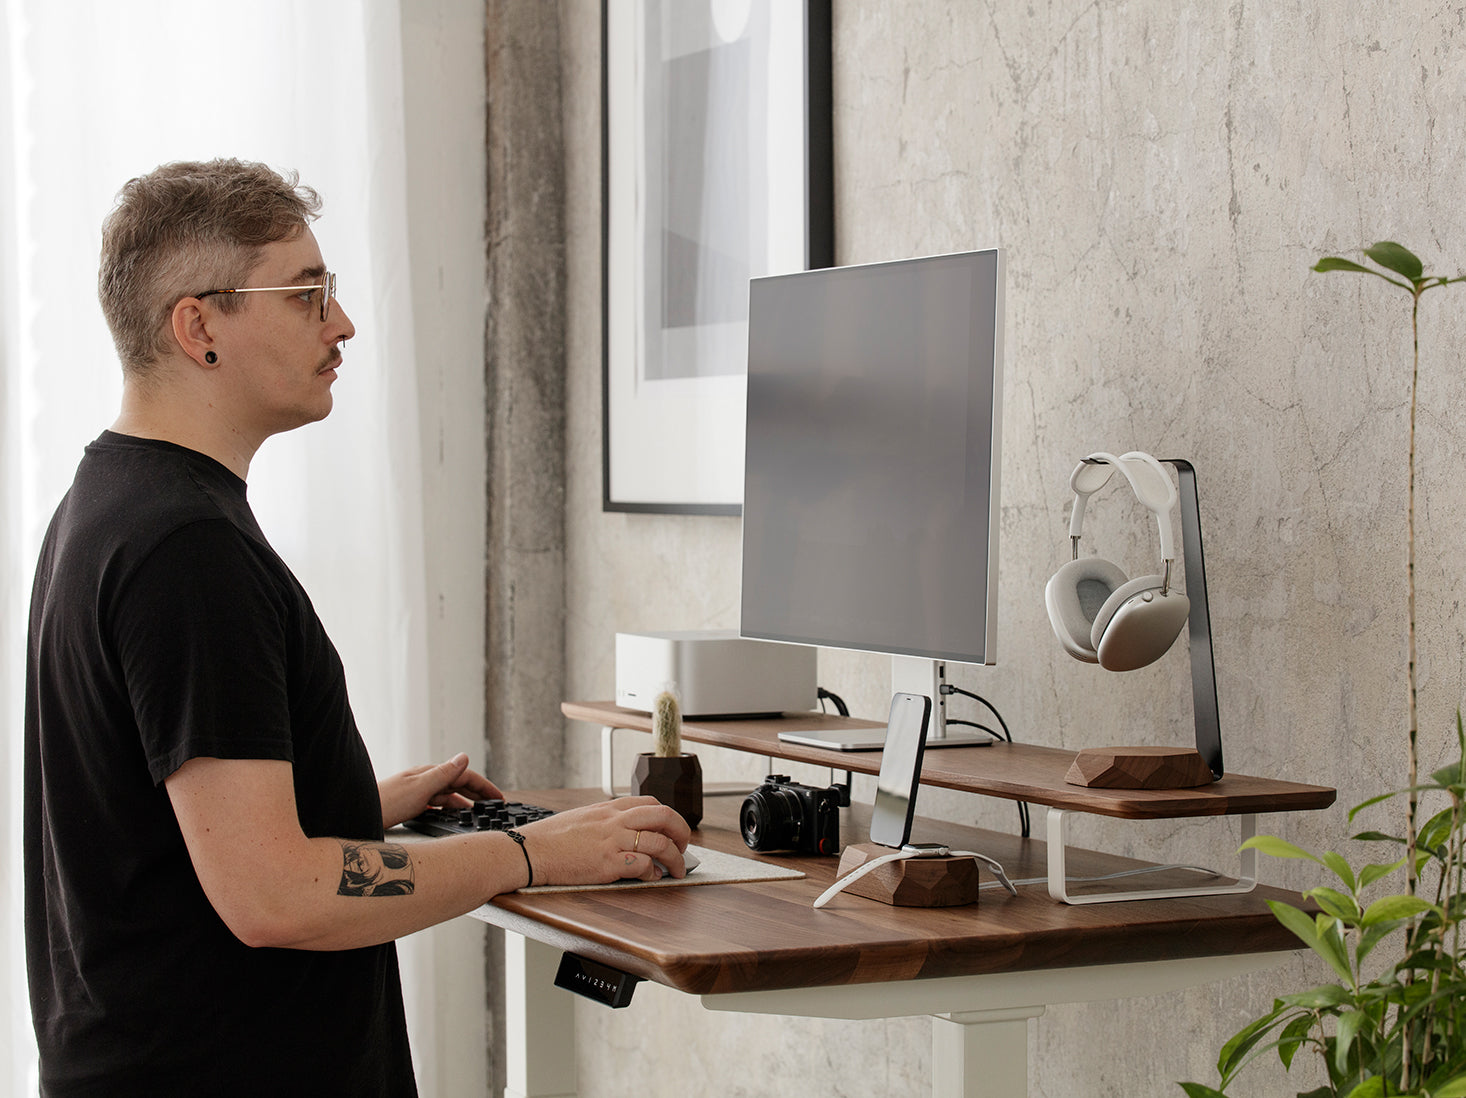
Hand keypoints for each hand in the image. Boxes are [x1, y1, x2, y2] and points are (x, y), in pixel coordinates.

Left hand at [379, 753, 503, 829]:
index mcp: (428, 773)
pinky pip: (437, 803)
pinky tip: (451, 814)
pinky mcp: (410, 803)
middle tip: (494, 804)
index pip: (463, 774)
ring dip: (465, 800)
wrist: (357, 814)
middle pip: (457, 782)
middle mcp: (424, 779)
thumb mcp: (419, 789)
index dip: (483, 785)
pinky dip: (449, 807)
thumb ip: (443, 774)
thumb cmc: (384, 803)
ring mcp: (417, 790)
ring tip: (478, 811)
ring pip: (448, 794)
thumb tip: (465, 757)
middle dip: (477, 791)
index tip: (498, 797)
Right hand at [516, 797, 691, 884]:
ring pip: (660, 843)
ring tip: (676, 870)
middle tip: (684, 848)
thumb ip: (607, 820)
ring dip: (675, 859)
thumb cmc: (552, 838)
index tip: (673, 831)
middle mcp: (615, 820)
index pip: (652, 803)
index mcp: (609, 808)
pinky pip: (642, 866)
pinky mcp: (607, 863)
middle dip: (682, 832)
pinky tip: (651, 878)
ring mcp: (613, 841)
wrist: (529, 851)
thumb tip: (628, 832)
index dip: (670, 818)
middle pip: (665, 817)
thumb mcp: (584, 817)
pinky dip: (653, 873)